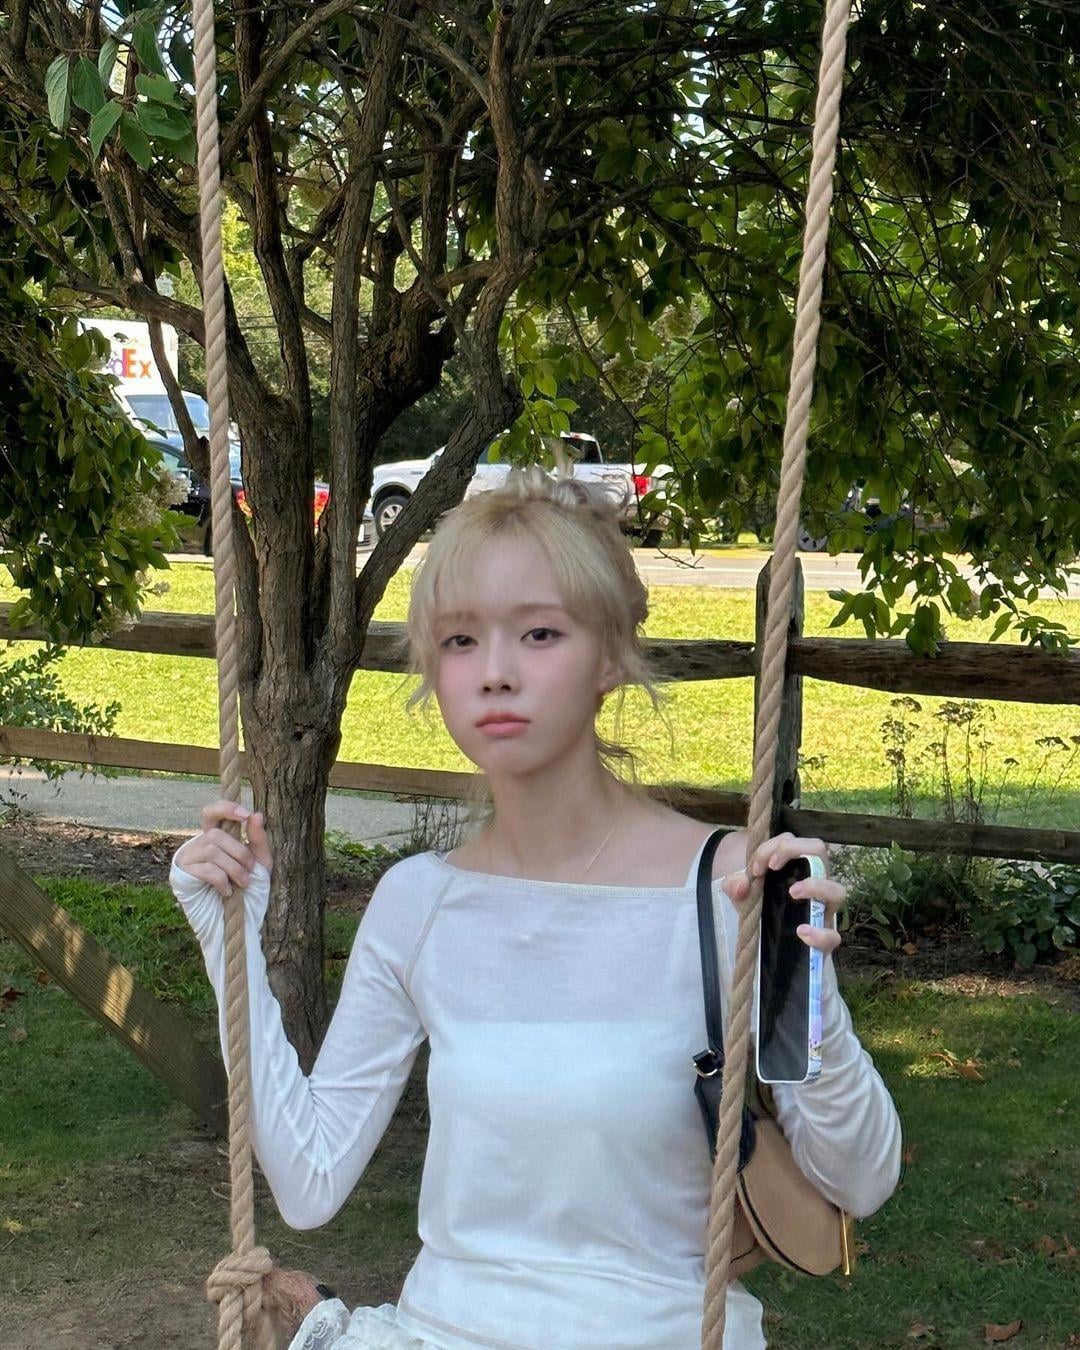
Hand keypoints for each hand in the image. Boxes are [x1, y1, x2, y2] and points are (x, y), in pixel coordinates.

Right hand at [173, 799, 272, 897]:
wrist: (235, 922)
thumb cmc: (247, 891)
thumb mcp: (260, 863)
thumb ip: (258, 840)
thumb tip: (256, 814)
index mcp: (216, 837)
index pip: (213, 813)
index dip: (225, 808)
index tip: (245, 815)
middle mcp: (198, 844)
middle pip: (216, 835)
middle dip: (240, 853)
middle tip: (250, 871)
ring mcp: (187, 859)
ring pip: (212, 851)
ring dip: (233, 869)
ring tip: (242, 884)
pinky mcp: (181, 875)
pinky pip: (205, 869)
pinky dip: (222, 880)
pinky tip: (227, 892)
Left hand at [723, 832, 843, 954]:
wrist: (768, 943)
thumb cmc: (761, 909)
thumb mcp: (742, 896)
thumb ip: (735, 886)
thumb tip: (740, 885)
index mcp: (797, 867)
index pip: (792, 841)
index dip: (772, 847)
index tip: (755, 868)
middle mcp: (816, 882)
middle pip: (819, 850)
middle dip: (795, 851)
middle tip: (772, 867)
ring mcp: (823, 910)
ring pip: (838, 890)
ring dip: (816, 886)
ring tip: (792, 892)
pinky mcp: (825, 937)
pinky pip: (834, 935)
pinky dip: (820, 934)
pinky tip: (801, 932)